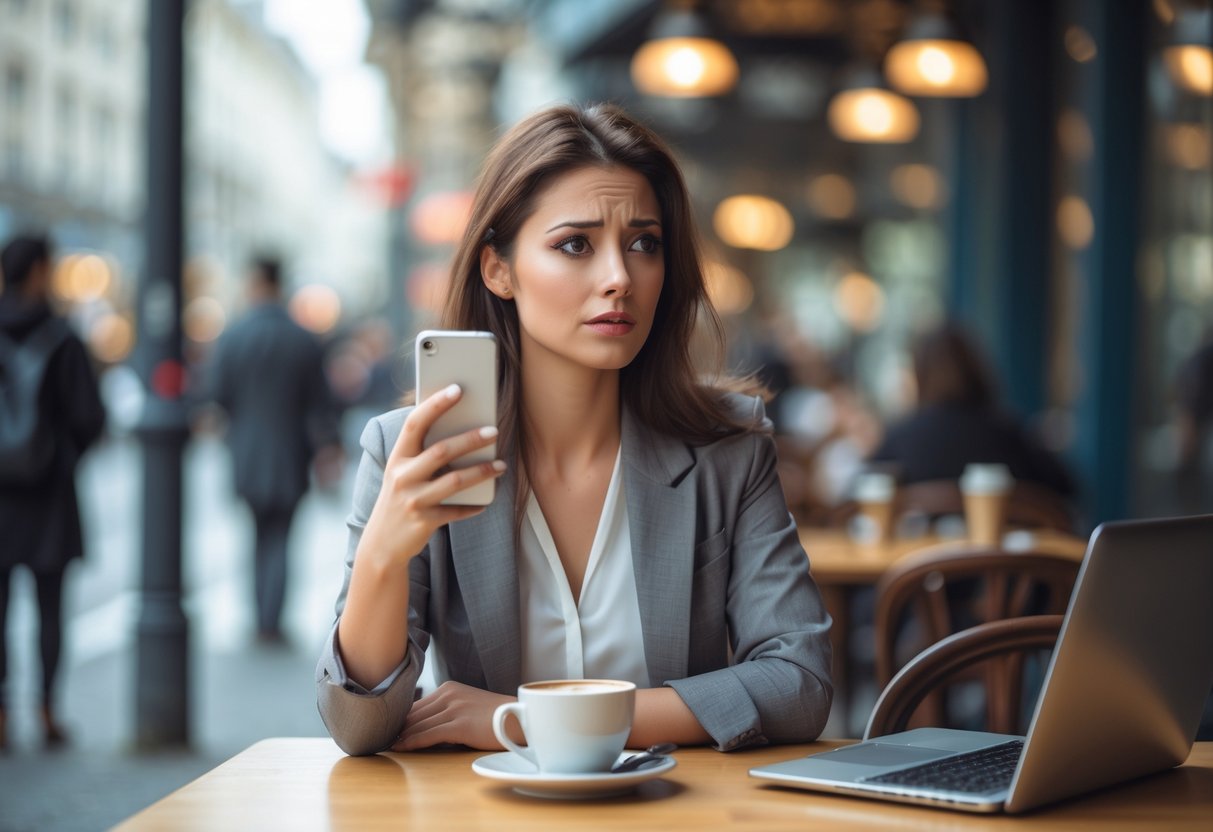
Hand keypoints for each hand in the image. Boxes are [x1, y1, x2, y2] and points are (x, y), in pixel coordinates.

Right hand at [358, 384, 504, 568]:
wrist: (381, 544)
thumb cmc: (400, 499)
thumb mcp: (403, 474)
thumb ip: (423, 455)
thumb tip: (463, 429)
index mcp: (397, 458)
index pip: (414, 424)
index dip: (435, 405)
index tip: (457, 389)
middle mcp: (402, 476)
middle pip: (441, 450)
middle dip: (471, 439)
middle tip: (494, 430)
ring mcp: (412, 500)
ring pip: (454, 480)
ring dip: (482, 471)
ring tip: (502, 465)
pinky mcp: (424, 522)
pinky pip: (457, 510)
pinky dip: (474, 505)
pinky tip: (486, 501)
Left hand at [393, 681, 514, 750]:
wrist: (520, 720)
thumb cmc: (495, 717)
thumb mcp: (468, 706)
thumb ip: (447, 711)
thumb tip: (423, 725)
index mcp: (450, 688)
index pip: (417, 705)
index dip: (400, 719)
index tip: (386, 730)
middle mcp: (449, 695)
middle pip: (414, 714)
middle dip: (396, 728)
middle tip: (378, 740)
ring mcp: (455, 709)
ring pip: (419, 725)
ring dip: (400, 737)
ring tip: (385, 746)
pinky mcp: (460, 724)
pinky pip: (429, 734)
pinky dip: (412, 742)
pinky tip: (401, 748)